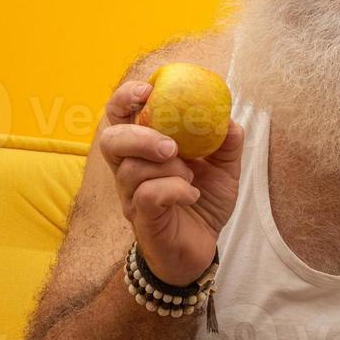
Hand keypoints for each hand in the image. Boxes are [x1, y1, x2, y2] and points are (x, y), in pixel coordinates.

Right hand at [98, 78, 244, 286]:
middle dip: (139, 135)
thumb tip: (229, 119)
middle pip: (110, 139)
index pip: (119, 115)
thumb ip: (226, 142)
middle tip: (171, 145)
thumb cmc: (202, 204)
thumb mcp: (223, 169)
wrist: (201, 249)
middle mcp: (129, 170)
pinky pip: (148, 195)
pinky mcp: (142, 218)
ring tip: (191, 176)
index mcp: (143, 149)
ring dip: (168, 168)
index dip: (125, 97)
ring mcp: (131, 195)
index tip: (147, 90)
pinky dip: (175, 190)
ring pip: (132, 169)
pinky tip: (191, 193)